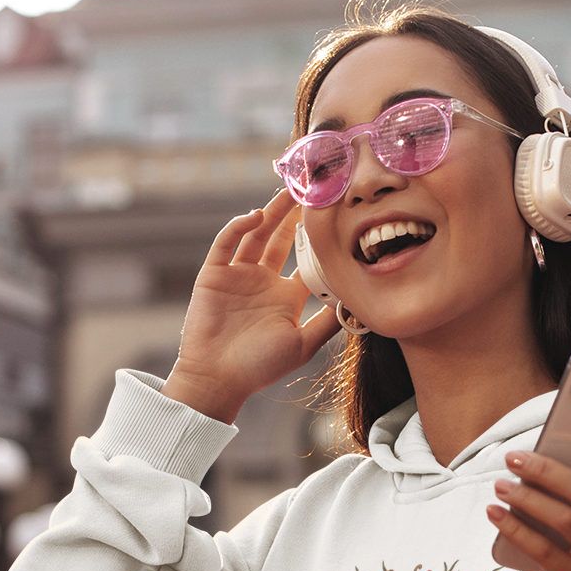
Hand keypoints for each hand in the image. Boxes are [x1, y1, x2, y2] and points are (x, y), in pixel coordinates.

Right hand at [162, 189, 340, 421]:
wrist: (218, 380)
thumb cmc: (260, 367)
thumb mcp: (303, 344)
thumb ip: (327, 323)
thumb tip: (356, 303)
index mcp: (285, 296)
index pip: (305, 259)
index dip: (319, 239)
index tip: (336, 217)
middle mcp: (263, 280)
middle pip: (282, 238)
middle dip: (296, 215)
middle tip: (313, 190)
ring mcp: (237, 275)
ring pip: (256, 234)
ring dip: (272, 212)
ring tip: (290, 191)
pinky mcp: (214, 274)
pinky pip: (226, 243)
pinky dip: (239, 227)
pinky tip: (256, 216)